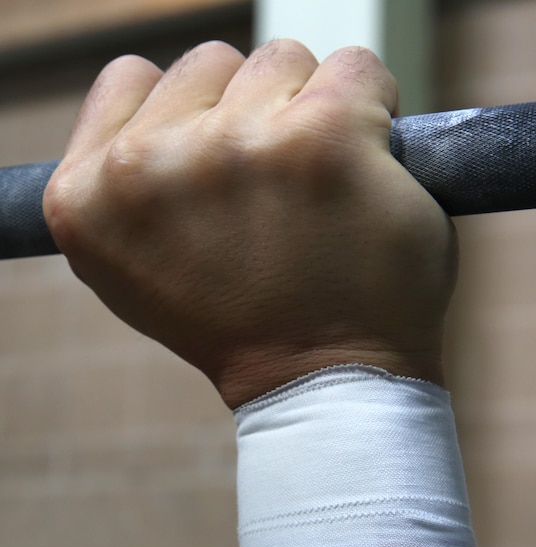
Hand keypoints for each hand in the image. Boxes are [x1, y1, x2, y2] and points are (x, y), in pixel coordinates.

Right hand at [43, 40, 456, 406]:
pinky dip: (372, 112)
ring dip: (306, 113)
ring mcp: (235, 147)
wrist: (323, 381)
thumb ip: (133, 184)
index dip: (185, 118)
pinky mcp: (325, 138)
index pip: (130, 79)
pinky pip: (357, 69)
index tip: (216, 175)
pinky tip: (360, 177)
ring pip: (282, 62)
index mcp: (86, 198)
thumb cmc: (244, 323)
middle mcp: (146, 166)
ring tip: (315, 196)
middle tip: (272, 201)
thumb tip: (157, 111)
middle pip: (210, 62)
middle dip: (247, 115)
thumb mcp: (139, 265)